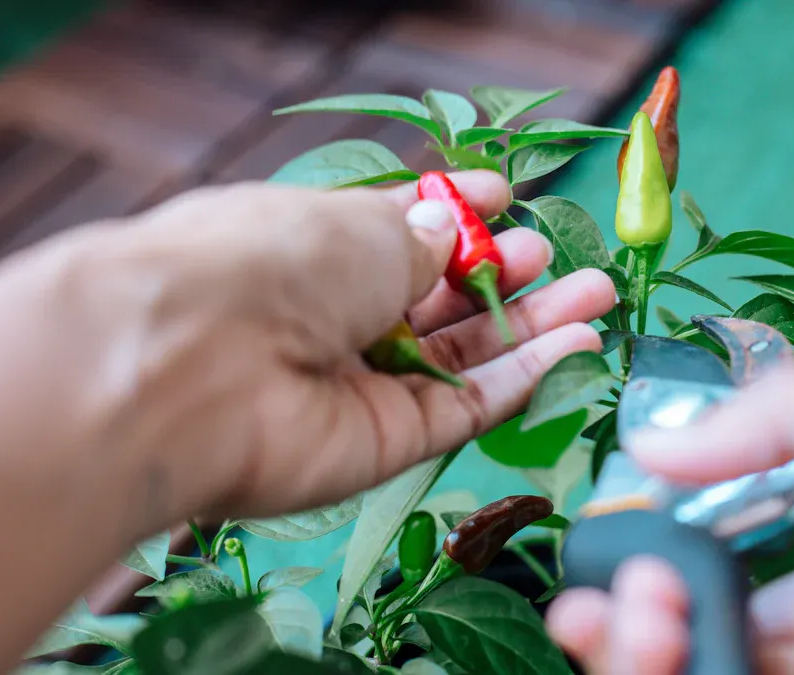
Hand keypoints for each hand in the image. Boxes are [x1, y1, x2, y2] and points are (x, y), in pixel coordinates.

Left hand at [0, 170, 614, 531]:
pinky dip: (521, 380)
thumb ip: (421, 235)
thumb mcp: (359, 225)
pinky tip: (574, 345)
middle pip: (436, 300)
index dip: (453, 215)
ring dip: (529, 327)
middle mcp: (331, 317)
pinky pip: (464, 408)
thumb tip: (453, 224)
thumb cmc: (270, 260)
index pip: (392, 231)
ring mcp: (358, 384)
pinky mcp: (384, 443)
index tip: (507, 197)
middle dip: (503, 276)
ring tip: (596, 297)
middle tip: (560, 259)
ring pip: (461, 357)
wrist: (197, 366)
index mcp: (309, 246)